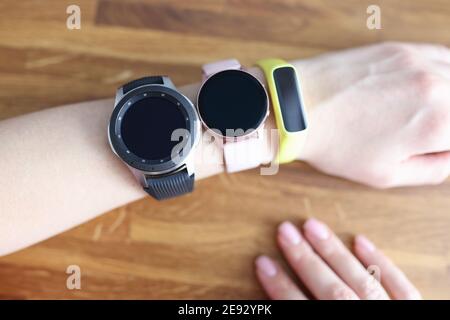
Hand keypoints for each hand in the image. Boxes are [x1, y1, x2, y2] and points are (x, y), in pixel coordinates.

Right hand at [255, 219, 420, 299]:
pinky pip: (400, 286)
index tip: (262, 262)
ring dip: (334, 252)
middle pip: (331, 292)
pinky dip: (381, 262)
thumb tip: (273, 306)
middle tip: (284, 231)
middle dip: (304, 260)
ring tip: (312, 226)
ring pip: (362, 282)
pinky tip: (360, 240)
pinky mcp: (415, 314)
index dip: (280, 287)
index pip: (302, 312)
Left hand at [295, 42, 449, 187]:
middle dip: (447, 122)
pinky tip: (425, 87)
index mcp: (437, 124)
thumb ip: (432, 169)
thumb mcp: (386, 175)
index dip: (446, 146)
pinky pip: (441, 56)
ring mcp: (418, 62)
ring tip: (422, 114)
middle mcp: (436, 86)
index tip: (434, 147)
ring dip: (447, 99)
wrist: (297, 107)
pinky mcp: (401, 49)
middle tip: (425, 132)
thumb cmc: (335, 144)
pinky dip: (442, 73)